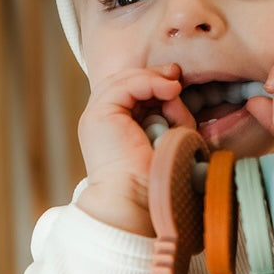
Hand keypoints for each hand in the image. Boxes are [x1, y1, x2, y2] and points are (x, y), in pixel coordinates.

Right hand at [75, 64, 194, 234]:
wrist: (137, 199)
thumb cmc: (155, 178)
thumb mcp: (170, 137)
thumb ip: (173, 113)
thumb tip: (175, 92)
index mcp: (114, 129)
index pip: (131, 94)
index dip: (153, 84)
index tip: (177, 85)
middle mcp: (102, 121)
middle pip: (125, 83)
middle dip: (153, 76)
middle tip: (177, 75)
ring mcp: (96, 117)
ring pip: (123, 81)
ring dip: (152, 79)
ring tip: (175, 84)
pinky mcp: (99, 115)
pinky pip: (124, 86)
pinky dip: (148, 83)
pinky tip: (169, 89)